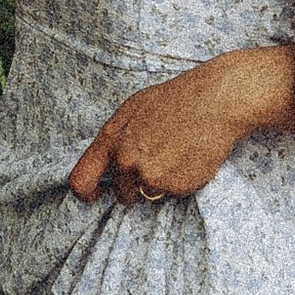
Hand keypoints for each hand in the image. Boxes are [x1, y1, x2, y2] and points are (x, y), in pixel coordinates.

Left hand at [69, 55, 273, 204]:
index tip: (98, 194)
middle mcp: (125, 161)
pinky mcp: (175, 186)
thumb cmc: (176, 100)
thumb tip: (106, 162)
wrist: (215, 101)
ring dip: (158, 184)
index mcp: (110, 140)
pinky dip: (180, 183)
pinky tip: (189, 160)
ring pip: (147, 194)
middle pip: (121, 192)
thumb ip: (115, 138)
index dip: (87, 193)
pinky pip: (172, 194)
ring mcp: (149, 175)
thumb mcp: (133, 109)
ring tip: (175, 156)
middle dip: (134, 186)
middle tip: (157, 162)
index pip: (80, 181)